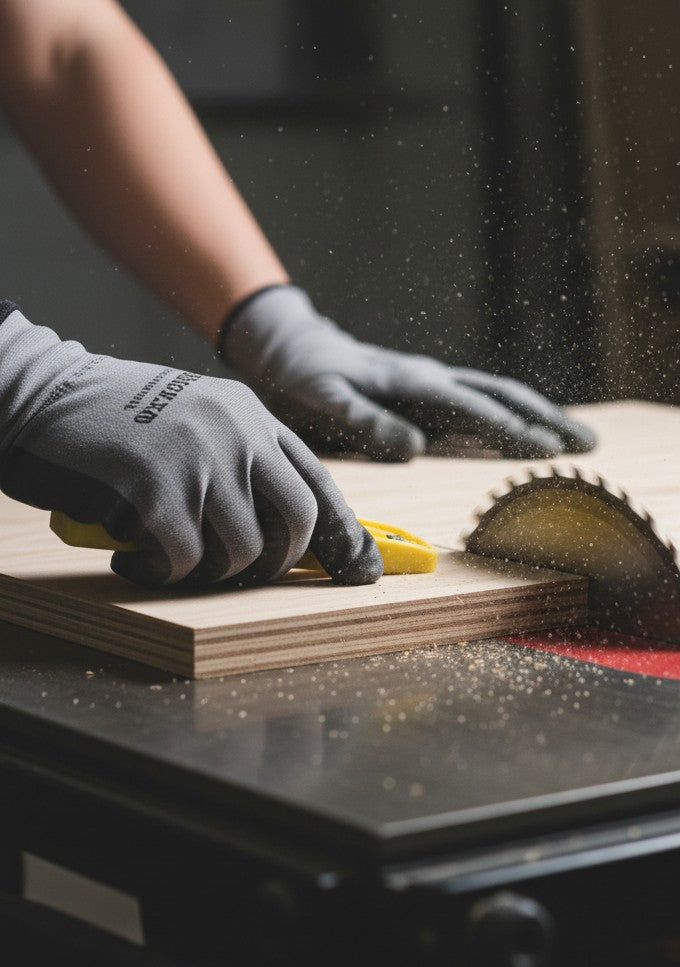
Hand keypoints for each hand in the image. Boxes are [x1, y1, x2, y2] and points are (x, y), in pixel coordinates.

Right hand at [0, 303, 381, 586]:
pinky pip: (186, 560)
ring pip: (242, 549)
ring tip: (173, 559)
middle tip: (243, 571)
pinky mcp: (156, 489)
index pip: (317, 479)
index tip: (356, 567)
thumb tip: (283, 528)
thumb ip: (239, 457)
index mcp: (250, 415)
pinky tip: (134, 560)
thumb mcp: (193, 417)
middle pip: (297, 519)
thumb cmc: (113, 420)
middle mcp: (236, 432)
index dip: (340, 530)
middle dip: (279, 561)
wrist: (35, 393)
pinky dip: (163, 573)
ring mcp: (199, 458)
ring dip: (211, 571)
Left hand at [219, 286, 597, 461]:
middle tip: (590, 446)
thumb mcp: (321, 401)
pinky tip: (530, 435)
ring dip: (540, 418)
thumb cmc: (302, 378)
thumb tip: (416, 448)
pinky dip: (513, 420)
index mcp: (414, 383)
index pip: (476, 410)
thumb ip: (365, 422)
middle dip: (548, 420)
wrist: (291, 348)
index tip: (550, 452)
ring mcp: (434, 386)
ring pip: (499, 398)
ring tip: (578, 441)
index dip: (514, 431)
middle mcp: (433, 380)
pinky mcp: (429, 395)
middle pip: (503, 397)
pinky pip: (481, 406)